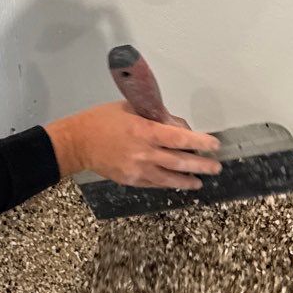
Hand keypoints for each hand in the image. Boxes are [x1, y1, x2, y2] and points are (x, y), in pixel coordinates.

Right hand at [45, 102, 221, 189]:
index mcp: (145, 131)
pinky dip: (169, 183)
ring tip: (200, 181)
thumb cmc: (104, 119)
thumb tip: (178, 127)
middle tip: (215, 166)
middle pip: (180, 162)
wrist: (77, 142)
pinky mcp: (131, 180)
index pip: (180, 139)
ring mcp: (137, 170)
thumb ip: (156, 118)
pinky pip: (155, 184)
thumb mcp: (131, 109)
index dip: (200, 142)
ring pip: (170, 179)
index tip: (214, 145)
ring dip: (188, 180)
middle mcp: (144, 153)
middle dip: (201, 165)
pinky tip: (178, 183)